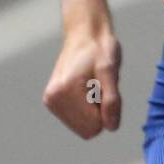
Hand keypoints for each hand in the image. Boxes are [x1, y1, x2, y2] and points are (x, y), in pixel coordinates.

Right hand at [43, 22, 122, 138]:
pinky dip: (87, 108)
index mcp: (64, 92)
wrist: (85, 34)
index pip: (95, 126)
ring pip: (83, 127)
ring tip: (93, 86)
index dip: (108, 110)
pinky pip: (77, 120)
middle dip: (100, 112)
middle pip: (88, 130)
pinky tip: (86, 88)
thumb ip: (112, 101)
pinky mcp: (53, 102)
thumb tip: (111, 127)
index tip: (106, 88)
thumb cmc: (100, 49)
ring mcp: (51, 101)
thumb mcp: (111, 72)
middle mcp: (53, 99)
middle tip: (101, 87)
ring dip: (93, 110)